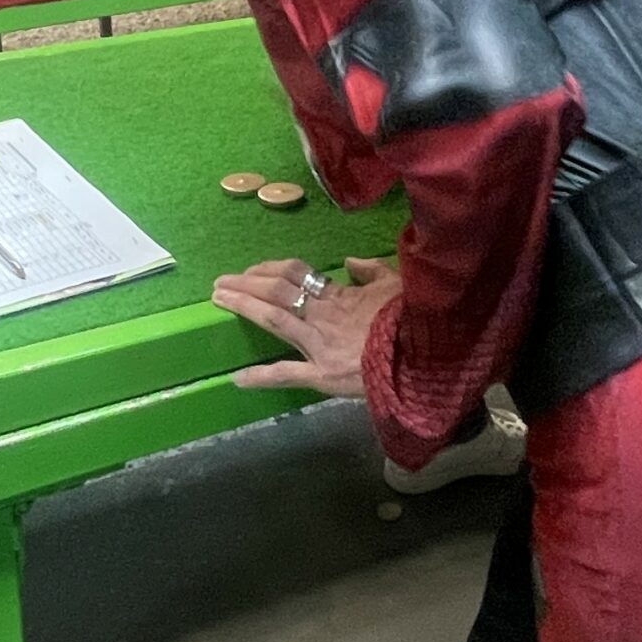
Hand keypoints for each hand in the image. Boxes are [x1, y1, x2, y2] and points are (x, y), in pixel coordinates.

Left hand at [212, 253, 400, 395]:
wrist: (422, 355)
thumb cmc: (412, 320)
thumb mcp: (398, 284)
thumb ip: (372, 271)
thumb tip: (350, 262)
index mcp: (339, 295)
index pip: (297, 273)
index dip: (270, 269)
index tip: (251, 270)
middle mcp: (322, 315)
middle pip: (277, 291)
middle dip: (246, 284)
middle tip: (221, 282)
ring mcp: (319, 345)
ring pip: (274, 319)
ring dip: (244, 307)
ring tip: (219, 299)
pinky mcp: (322, 375)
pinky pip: (287, 374)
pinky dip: (261, 376)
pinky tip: (237, 379)